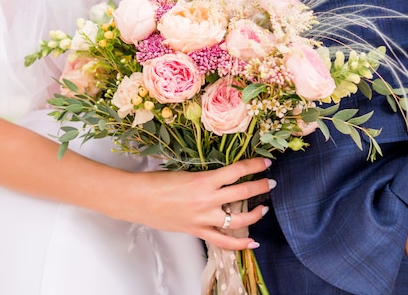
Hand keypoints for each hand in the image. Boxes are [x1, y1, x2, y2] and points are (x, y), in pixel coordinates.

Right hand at [118, 157, 274, 250]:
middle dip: (260, 186)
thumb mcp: (185, 174)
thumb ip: (206, 179)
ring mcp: (204, 218)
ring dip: (256, 214)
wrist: (137, 199)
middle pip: (243, 193)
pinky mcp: (198, 231)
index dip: (254, 166)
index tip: (265, 163)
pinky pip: (223, 241)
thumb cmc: (156, 183)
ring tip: (264, 208)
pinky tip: (253, 242)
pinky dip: (240, 244)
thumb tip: (222, 179)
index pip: (237, 171)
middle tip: (270, 183)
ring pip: (239, 219)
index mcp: (204, 180)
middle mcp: (207, 199)